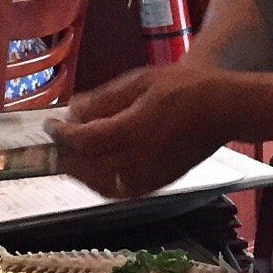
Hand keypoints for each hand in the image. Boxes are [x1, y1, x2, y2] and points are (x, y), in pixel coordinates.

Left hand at [52, 65, 236, 196]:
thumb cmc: (184, 88)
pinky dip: (99, 181)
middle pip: (86, 166)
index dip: (61, 134)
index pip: (83, 140)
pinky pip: (117, 190)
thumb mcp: (140, 81)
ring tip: (70, 155)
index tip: (50, 124)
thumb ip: (104, 99)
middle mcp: (138, 159)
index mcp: (133, 130)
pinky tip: (95, 166)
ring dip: (79, 172)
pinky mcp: (156, 185)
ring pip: (98, 184)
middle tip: (56, 141)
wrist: (222, 110)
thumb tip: (73, 111)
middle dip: (64, 154)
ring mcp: (148, 176)